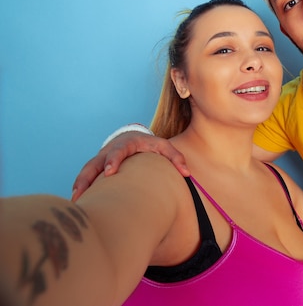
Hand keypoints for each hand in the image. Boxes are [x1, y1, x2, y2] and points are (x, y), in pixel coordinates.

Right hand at [71, 131, 188, 200]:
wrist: (132, 137)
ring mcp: (100, 160)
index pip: (117, 151)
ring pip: (86, 171)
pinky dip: (80, 189)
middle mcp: (109, 151)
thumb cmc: (150, 144)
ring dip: (80, 185)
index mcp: (126, 144)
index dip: (112, 160)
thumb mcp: (164, 146)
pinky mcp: (96, 168)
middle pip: (95, 163)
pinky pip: (85, 178)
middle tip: (83, 191)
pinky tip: (79, 204)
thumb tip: (186, 173)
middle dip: (88, 176)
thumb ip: (176, 158)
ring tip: (77, 201)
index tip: (109, 172)